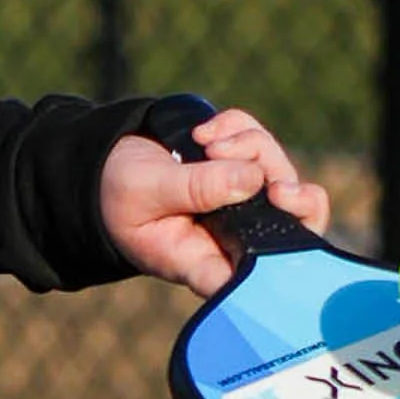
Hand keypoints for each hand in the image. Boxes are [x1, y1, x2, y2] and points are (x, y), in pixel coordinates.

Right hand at [100, 107, 329, 289]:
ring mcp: (243, 202)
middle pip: (293, 218)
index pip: (263, 272)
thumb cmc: (118, 194)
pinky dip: (238, 126)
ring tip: (204, 140)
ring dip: (249, 143)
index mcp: (208, 260)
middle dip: (278, 175)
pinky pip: (261, 142)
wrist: (106, 165)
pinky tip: (204, 131)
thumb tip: (253, 179)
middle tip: (240, 155)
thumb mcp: (146, 191)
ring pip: (281, 171)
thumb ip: (195, 189)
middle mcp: (234, 236)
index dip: (287, 245)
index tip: (277, 199)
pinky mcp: (241, 167)